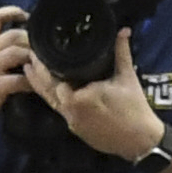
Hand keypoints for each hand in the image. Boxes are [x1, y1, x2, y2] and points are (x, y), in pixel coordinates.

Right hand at [0, 6, 37, 129]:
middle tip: (45, 52)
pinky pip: (19, 79)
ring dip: (34, 59)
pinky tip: (37, 87)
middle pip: (12, 34)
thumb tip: (30, 43)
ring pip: (16, 53)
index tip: (28, 17)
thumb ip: (2, 52)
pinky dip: (32, 82)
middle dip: (32, 41)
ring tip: (44, 68)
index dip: (12, 11)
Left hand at [25, 29, 164, 161]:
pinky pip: (61, 112)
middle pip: (47, 91)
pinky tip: (51, 90)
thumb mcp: (127, 77)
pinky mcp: (77, 131)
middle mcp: (71, 111)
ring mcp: (72, 123)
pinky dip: (55, 100)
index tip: (37, 53)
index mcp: (80, 98)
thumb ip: (122, 53)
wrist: (141, 141)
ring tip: (30, 71)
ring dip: (42, 87)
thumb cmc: (135, 108)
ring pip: (52, 102)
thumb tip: (123, 30)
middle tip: (31, 59)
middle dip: (38, 75)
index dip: (43, 67)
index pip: (52, 81)